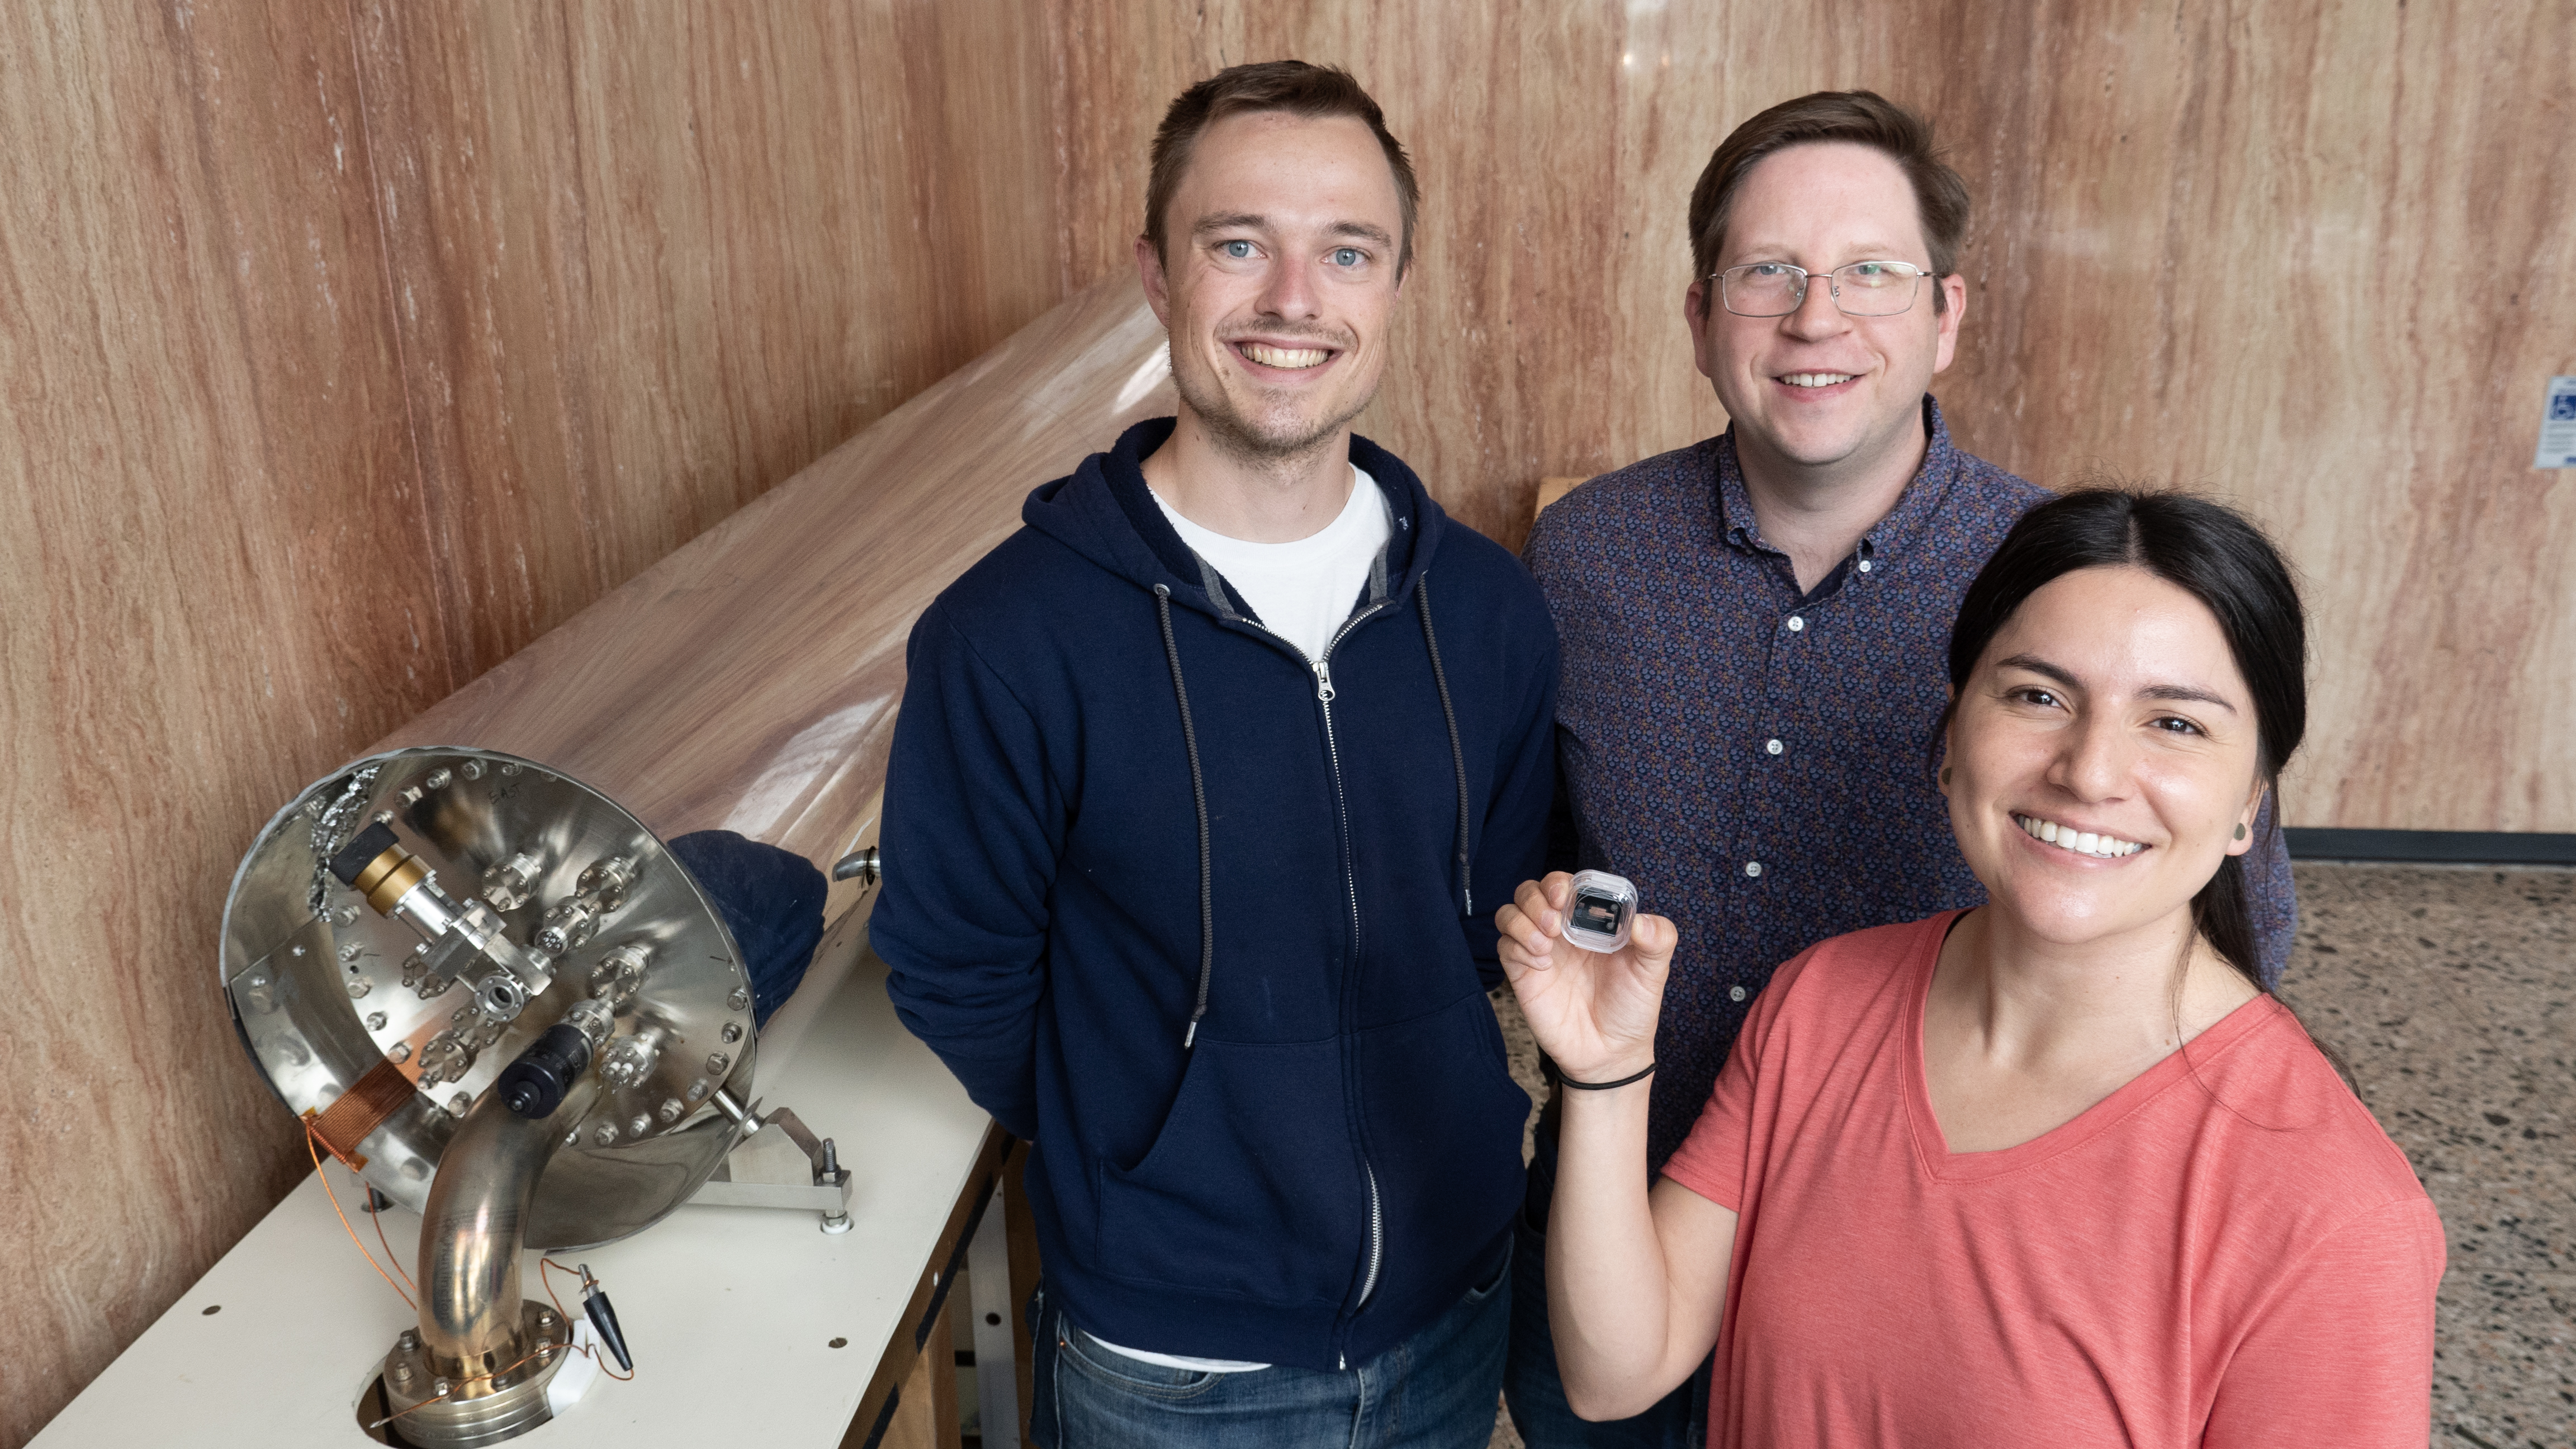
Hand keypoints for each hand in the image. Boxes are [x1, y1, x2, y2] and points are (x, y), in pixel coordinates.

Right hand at [1495, 873, 1676, 1083]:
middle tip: (1554, 921)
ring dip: (1521, 919)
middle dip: (1536, 897)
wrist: (1611, 1053)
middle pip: (1531, 892)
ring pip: (1510, 913)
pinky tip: (1540, 964)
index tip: (1566, 894)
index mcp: (1591, 921)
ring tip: (1545, 942)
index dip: (1561, 881)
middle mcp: (1562, 931)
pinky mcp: (1523, 974)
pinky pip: (1504, 946)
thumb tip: (1642, 920)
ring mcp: (1540, 951)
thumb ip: (1659, 939)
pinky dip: (1516, 946)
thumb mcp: (1654, 972)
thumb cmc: (1632, 1008)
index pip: (1567, 884)